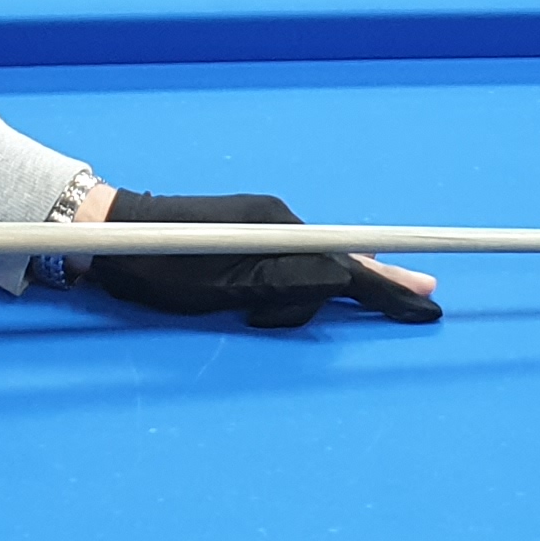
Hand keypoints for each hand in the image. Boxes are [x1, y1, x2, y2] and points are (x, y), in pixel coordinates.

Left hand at [86, 189, 441, 328]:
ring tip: (255, 320)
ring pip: (311, 266)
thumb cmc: (159, 264)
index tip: (430, 302)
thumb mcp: (222, 284)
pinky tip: (314, 291)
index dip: (390, 289)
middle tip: (425, 301)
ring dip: (301, 301)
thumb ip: (285, 283)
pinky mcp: (247, 234)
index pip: (348, 265)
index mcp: (278, 229)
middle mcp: (278, 220)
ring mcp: (263, 225)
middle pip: (336, 264)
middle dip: (369, 291)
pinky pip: (292, 262)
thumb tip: (345, 281)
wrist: (109, 234)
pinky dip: (301, 284)